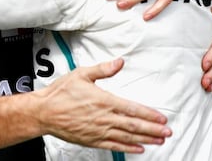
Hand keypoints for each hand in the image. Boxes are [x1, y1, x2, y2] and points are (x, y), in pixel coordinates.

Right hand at [35, 59, 171, 152]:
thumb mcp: (81, 74)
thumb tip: (119, 62)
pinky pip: (114, 146)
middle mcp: (104, 118)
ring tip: (159, 141)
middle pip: (134, 125)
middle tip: (167, 132)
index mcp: (103, 100)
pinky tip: (139, 149)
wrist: (44, 112)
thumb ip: (103, 69)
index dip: (149, 114)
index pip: (132, 109)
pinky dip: (128, 148)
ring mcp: (99, 131)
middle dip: (153, 129)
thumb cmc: (61, 93)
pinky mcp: (92, 140)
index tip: (162, 117)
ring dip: (145, 139)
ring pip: (127, 137)